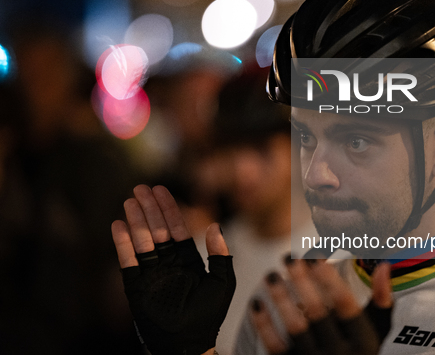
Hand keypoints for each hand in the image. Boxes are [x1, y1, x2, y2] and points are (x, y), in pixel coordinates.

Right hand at [111, 185, 235, 354]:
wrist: (189, 344)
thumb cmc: (209, 316)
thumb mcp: (223, 281)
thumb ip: (220, 253)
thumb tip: (214, 225)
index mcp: (187, 261)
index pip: (176, 228)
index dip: (169, 209)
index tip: (161, 190)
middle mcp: (168, 264)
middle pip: (157, 230)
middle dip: (149, 208)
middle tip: (141, 187)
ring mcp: (151, 274)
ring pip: (142, 241)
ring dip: (136, 220)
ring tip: (129, 200)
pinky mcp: (136, 287)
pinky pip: (128, 261)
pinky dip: (122, 244)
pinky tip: (118, 225)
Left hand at [251, 258, 392, 354]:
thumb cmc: (360, 352)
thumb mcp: (376, 332)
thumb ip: (382, 301)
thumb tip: (384, 265)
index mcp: (362, 340)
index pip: (345, 304)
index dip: (329, 278)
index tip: (314, 255)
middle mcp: (340, 353)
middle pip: (317, 312)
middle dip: (301, 281)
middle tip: (288, 257)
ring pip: (295, 328)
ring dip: (281, 298)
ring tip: (271, 275)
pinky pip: (275, 346)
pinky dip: (264, 324)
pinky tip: (257, 302)